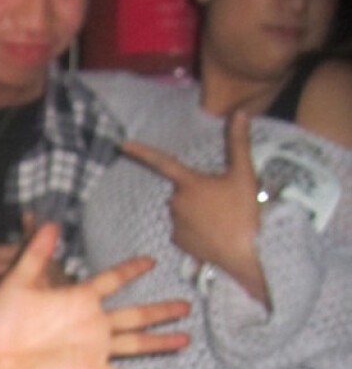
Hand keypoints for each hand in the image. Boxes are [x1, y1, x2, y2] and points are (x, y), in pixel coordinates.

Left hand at [0, 223, 190, 368]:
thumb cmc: (0, 320)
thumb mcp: (17, 282)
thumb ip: (35, 254)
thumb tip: (48, 222)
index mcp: (79, 298)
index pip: (112, 280)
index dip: (131, 269)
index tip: (151, 260)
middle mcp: (92, 323)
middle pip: (135, 315)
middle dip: (161, 311)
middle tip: (186, 305)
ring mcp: (92, 349)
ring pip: (135, 344)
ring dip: (160, 343)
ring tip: (185, 339)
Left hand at [121, 111, 267, 304]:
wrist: (241, 256)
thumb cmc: (242, 213)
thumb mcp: (244, 175)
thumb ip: (239, 143)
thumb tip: (240, 113)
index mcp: (189, 184)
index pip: (162, 162)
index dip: (142, 152)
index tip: (123, 145)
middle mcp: (175, 203)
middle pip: (184, 189)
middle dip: (199, 191)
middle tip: (224, 200)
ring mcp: (175, 224)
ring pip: (185, 209)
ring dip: (199, 210)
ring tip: (222, 218)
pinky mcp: (178, 242)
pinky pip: (185, 229)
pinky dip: (197, 229)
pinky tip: (214, 233)